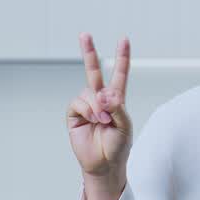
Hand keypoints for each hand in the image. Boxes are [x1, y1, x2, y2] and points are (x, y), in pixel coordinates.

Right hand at [66, 34, 132, 177]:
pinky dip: (88, 109)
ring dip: (97, 105)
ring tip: (103, 120)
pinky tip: (94, 119)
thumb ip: (117, 108)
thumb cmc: (118, 146)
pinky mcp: (74, 114)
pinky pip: (78, 102)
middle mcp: (100, 99)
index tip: (124, 39)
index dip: (122, 57)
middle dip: (89, 52)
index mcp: (116, 99)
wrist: (103, 164)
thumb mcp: (124, 126)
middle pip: (93, 72)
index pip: (119, 74)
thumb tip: (104, 94)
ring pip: (88, 92)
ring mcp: (86, 106)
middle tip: (84, 34)